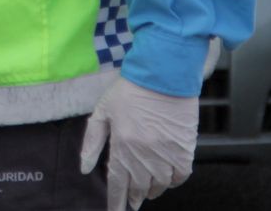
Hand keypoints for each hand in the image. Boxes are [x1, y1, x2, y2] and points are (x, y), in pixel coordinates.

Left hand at [79, 76, 197, 210]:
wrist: (163, 73)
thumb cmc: (130, 90)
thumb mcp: (102, 111)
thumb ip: (92, 142)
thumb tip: (84, 169)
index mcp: (122, 145)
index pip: (117, 183)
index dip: (115, 201)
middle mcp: (144, 154)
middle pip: (138, 187)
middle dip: (133, 198)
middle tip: (131, 203)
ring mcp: (166, 153)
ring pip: (159, 185)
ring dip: (152, 190)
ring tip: (147, 191)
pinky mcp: (185, 149)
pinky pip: (180, 176)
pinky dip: (173, 181)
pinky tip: (166, 180)